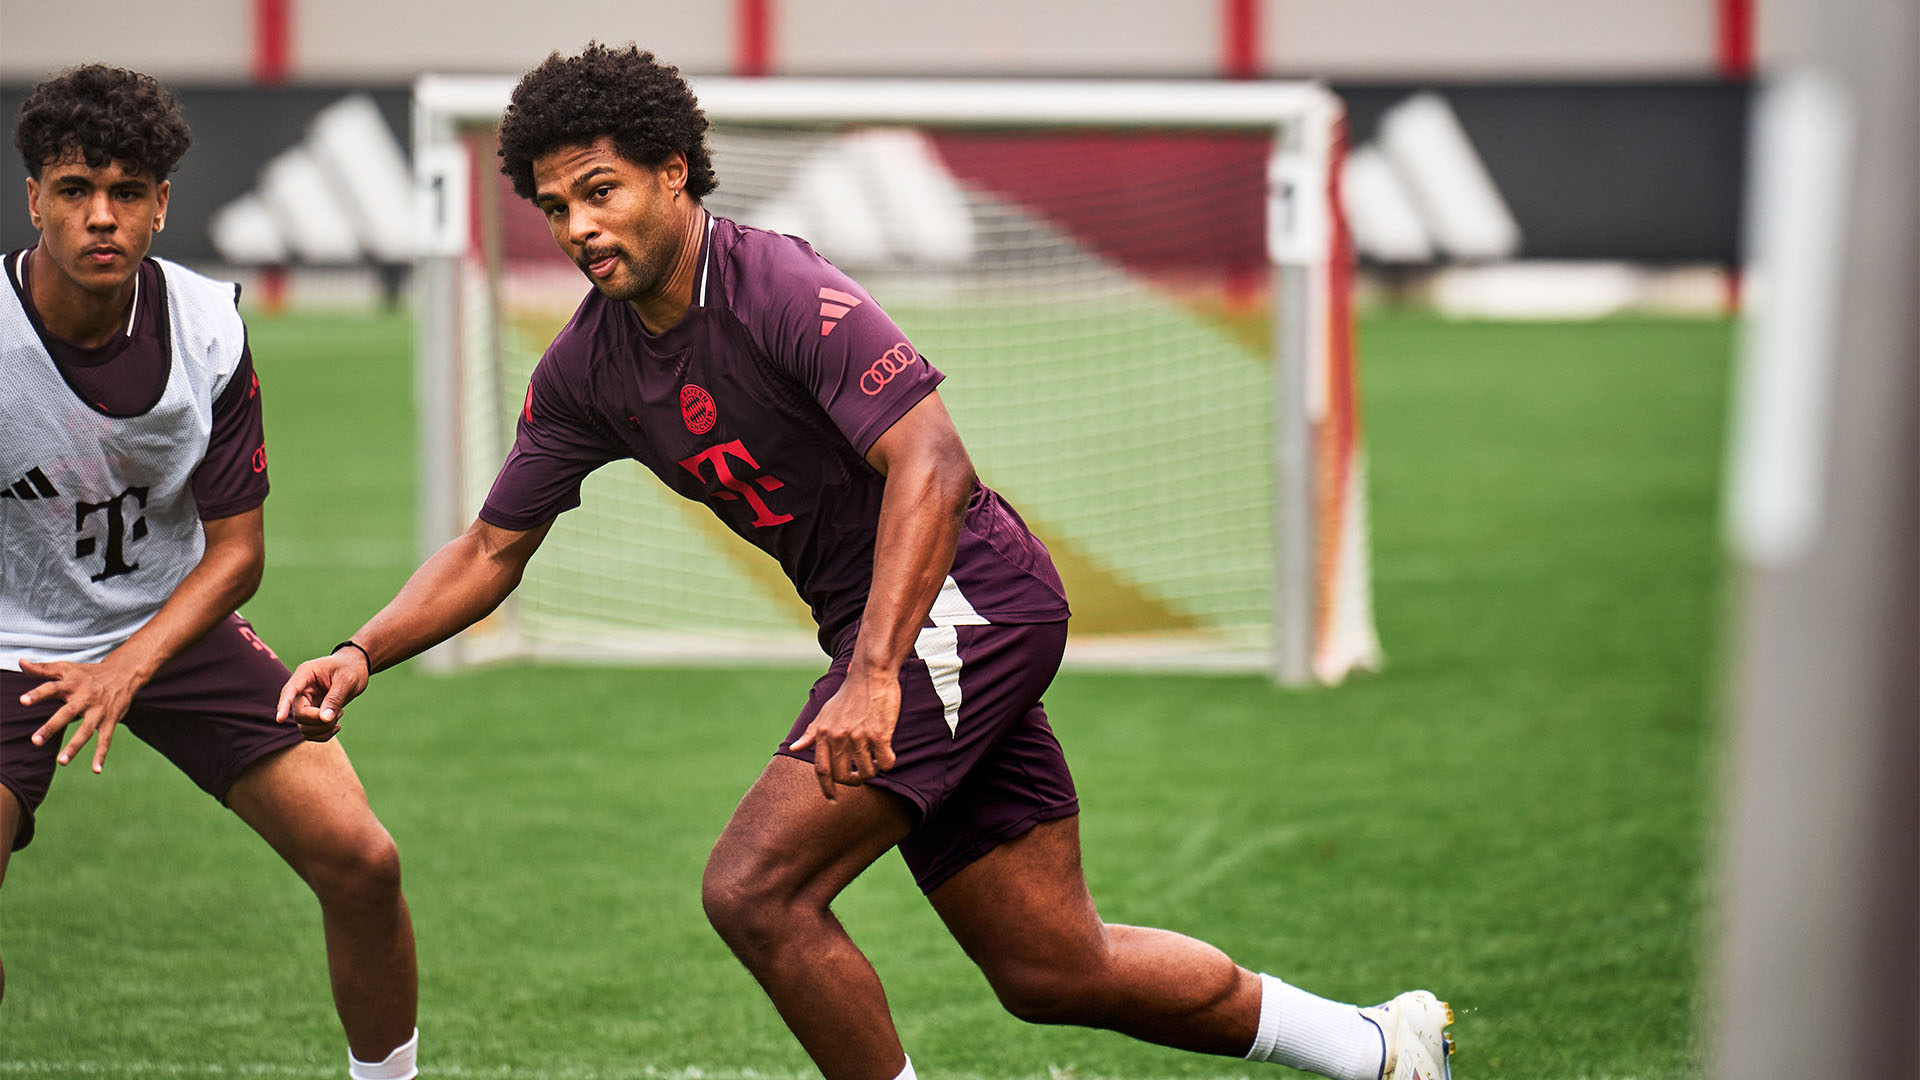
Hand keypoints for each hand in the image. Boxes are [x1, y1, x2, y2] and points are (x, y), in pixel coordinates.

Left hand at [19, 657, 145, 773]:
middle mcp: (85, 697)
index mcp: (71, 684)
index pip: (52, 687)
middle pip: (67, 713)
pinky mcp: (110, 720)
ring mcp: (99, 711)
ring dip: (74, 746)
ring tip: (61, 761)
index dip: (38, 694)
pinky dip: (101, 755)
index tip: (23, 701)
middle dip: (52, 727)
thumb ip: (42, 669)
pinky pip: (106, 739)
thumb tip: (20, 662)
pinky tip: (96, 770)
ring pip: (86, 730)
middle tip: (35, 741)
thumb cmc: (88, 673)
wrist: (124, 673)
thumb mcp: (66, 668)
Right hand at [274, 647, 369, 740]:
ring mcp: (305, 703)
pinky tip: (336, 725)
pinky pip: (310, 732)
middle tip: (340, 713)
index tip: (280, 719)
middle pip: (299, 714)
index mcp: (306, 674)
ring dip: (323, 728)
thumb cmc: (350, 669)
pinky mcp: (311, 714)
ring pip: (303, 727)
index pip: (289, 691)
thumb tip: (324, 719)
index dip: (283, 706)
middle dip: (319, 720)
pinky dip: (323, 734)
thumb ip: (335, 698)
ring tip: (340, 714)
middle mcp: (301, 690)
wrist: (355, 668)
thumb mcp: (347, 680)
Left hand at [789, 667, 900, 800]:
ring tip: (876, 759)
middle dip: (854, 781)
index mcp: (824, 734)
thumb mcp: (825, 713)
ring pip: (868, 772)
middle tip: (861, 775)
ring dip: (874, 770)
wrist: (870, 675)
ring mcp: (859, 736)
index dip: (827, 789)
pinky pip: (886, 762)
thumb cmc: (849, 695)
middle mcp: (839, 737)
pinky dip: (888, 762)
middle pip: (844, 776)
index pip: (821, 770)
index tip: (832, 800)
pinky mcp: (879, 734)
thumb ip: (811, 733)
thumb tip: (794, 748)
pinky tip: (888, 753)